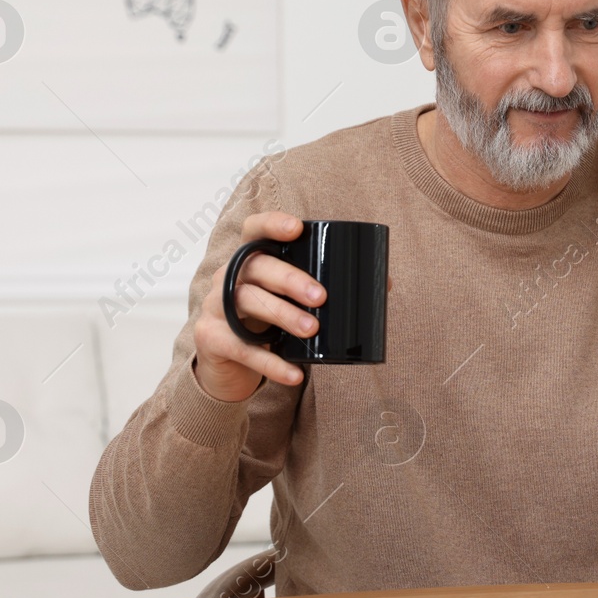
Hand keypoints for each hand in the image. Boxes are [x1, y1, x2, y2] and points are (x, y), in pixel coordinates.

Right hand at [192, 212, 323, 401]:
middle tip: (321, 297)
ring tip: (312, 329)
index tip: (297, 228)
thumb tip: (386, 284)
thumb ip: (323, 290)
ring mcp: (215, 307)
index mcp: (249, 261)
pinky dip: (271, 363)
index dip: (271, 223)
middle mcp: (226, 278)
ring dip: (282, 315)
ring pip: (247, 302)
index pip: (252, 230)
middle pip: (255, 267)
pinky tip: (295, 374)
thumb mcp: (289, 303)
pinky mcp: (212, 339)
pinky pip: (243, 350)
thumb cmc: (268, 325)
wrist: (229, 368)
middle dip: (289, 279)